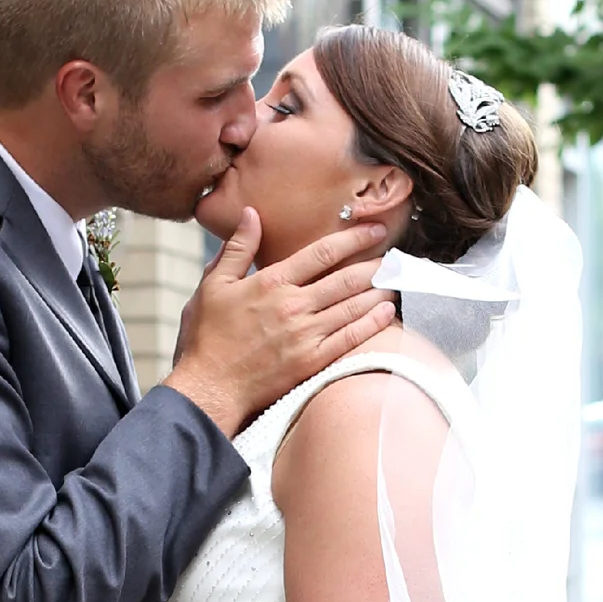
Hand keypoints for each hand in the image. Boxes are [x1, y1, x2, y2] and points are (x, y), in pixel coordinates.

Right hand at [164, 214, 398, 437]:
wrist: (209, 387)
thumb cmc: (207, 338)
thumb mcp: (213, 285)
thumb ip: (237, 248)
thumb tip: (251, 214)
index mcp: (272, 282)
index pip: (322, 253)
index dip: (353, 239)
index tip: (374, 230)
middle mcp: (294, 306)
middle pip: (346, 278)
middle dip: (374, 264)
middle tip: (394, 256)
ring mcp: (306, 335)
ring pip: (353, 306)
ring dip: (378, 291)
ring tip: (395, 280)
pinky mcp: (312, 362)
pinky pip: (350, 338)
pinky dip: (372, 324)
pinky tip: (387, 312)